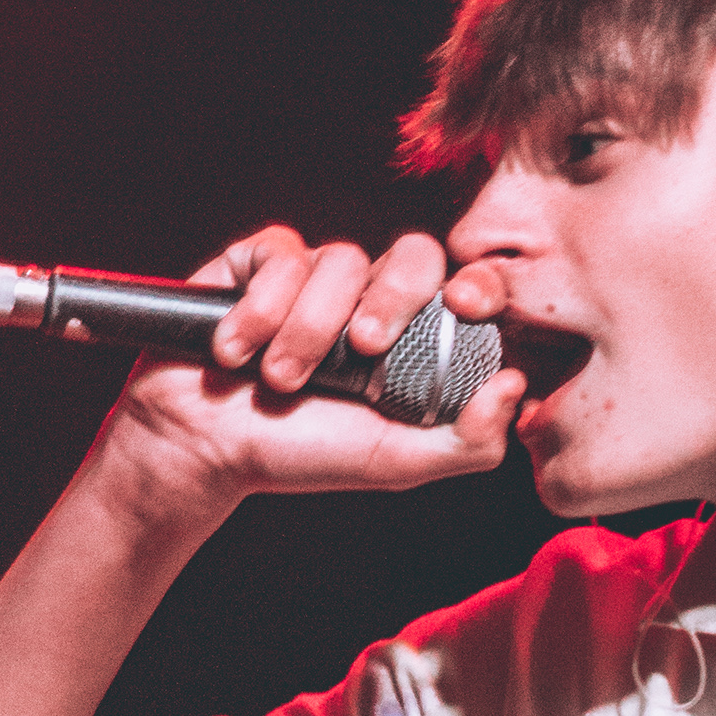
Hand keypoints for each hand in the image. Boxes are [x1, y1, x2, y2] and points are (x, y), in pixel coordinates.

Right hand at [104, 223, 525, 503]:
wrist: (202, 448)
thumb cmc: (297, 455)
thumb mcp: (392, 462)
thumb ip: (466, 442)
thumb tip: (514, 387)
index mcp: (411, 340)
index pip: (462, 287)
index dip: (476, 285)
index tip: (467, 306)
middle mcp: (368, 299)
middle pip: (414, 255)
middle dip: (390, 299)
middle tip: (360, 351)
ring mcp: (313, 276)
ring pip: (340, 259)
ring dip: (306, 329)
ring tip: (276, 379)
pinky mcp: (259, 262)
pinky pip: (280, 253)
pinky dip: (259, 308)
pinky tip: (234, 350)